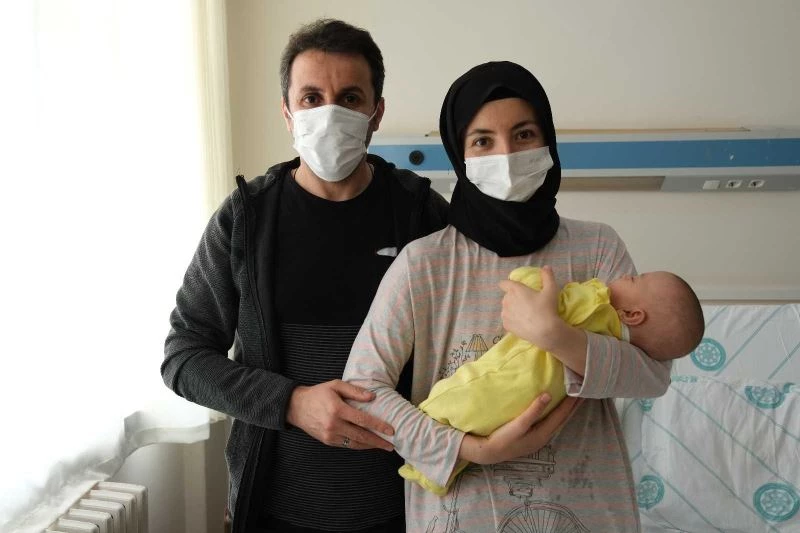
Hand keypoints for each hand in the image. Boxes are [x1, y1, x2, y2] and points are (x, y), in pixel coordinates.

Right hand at [286, 380, 394, 450]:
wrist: (295, 407)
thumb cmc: (318, 393)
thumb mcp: (336, 385)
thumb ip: (354, 391)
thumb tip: (372, 396)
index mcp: (337, 409)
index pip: (363, 420)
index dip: (378, 426)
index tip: (391, 430)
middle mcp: (334, 425)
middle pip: (361, 436)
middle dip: (378, 441)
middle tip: (391, 445)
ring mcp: (330, 435)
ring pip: (355, 443)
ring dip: (370, 446)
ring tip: (383, 446)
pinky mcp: (327, 441)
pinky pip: (347, 445)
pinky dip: (359, 445)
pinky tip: (367, 444)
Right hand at [460, 393, 582, 464]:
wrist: (487, 452)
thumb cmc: (503, 439)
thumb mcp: (518, 425)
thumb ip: (533, 411)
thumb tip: (548, 395)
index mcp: (543, 434)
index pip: (561, 415)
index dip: (571, 403)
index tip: (580, 389)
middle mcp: (544, 436)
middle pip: (562, 418)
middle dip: (572, 406)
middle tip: (582, 391)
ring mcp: (538, 437)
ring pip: (556, 420)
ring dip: (564, 409)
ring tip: (572, 397)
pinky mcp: (531, 435)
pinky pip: (548, 421)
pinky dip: (554, 412)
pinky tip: (552, 407)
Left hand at [498, 265, 564, 350]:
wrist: (545, 331)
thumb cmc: (547, 309)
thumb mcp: (551, 290)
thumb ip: (548, 277)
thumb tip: (546, 267)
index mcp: (515, 290)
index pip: (504, 283)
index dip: (507, 284)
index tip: (514, 288)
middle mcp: (507, 300)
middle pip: (507, 296)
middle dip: (513, 298)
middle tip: (526, 303)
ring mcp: (505, 313)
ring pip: (506, 308)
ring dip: (512, 309)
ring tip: (524, 314)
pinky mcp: (505, 325)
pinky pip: (507, 320)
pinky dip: (513, 320)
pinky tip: (522, 323)